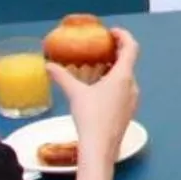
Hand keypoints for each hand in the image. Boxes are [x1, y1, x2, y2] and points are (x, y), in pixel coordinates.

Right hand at [50, 27, 140, 155]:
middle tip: (102, 47)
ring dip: (115, 68)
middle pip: (129, 62)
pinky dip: (114, 82)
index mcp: (123, 76)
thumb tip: (48, 65)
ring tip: (98, 66)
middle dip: (116, 52)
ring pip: (126, 77)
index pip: (131, 47)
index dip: (124, 36)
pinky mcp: (128, 111)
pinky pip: (124, 90)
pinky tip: (99, 89)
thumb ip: (62, 77)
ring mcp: (132, 100)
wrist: (101, 148)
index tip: (113, 31)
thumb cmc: (91, 117)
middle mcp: (132, 85)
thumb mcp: (75, 94)